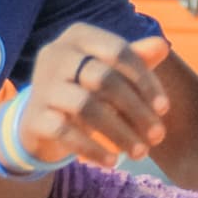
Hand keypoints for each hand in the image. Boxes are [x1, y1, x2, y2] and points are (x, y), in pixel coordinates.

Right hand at [11, 25, 171, 170]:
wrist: (43, 121)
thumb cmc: (87, 89)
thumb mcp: (111, 72)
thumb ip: (137, 59)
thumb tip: (162, 46)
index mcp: (79, 37)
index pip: (118, 51)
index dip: (145, 80)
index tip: (164, 108)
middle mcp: (56, 55)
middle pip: (104, 79)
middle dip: (136, 109)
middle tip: (157, 136)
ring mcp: (42, 85)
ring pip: (86, 107)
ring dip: (120, 133)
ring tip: (141, 152)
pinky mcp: (34, 116)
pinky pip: (65, 133)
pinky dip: (93, 149)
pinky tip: (113, 161)